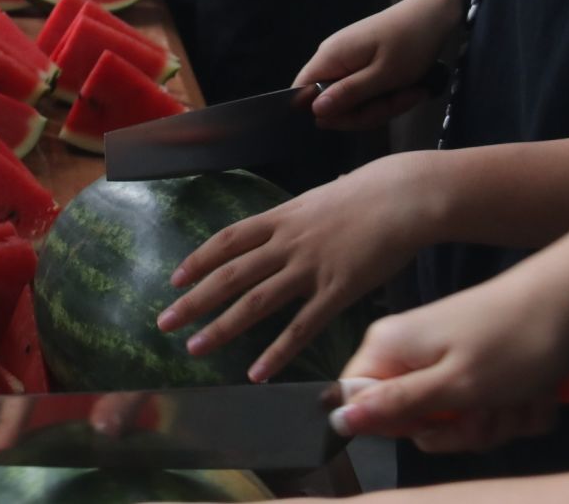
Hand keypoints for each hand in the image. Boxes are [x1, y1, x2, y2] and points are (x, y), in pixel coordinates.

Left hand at [159, 152, 438, 381]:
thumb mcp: (319, 199)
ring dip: (222, 328)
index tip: (175, 280)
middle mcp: (286, 243)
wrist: (404, 196)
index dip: (198, 261)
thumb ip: (298, 218)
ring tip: (195, 349)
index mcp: (280, 217)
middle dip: (194, 301)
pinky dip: (276, 352)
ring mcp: (309, 268)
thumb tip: (289, 221)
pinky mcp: (338, 291)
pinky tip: (257, 373)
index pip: (227, 241)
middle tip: (164, 323)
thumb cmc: (367, 194)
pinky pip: (301, 328)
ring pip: (255, 302)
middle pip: (229, 275)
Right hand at [297, 0, 447, 129]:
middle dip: (365, 112)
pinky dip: (385, 97)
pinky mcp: (362, 63)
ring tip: (410, 93)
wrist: (432, 16)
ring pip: (352, 100)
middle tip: (396, 104)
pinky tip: (407, 90)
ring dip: (382, 106)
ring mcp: (347, 61)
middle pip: (331, 101)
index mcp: (331, 57)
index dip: (322, 112)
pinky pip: (364, 91)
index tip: (353, 118)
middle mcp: (333, 58)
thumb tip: (315, 110)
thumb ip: (348, 94)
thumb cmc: (410, 43)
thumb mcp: (383, 75)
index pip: (302, 91)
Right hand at [332, 264, 568, 452]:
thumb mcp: (454, 386)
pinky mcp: (480, 366)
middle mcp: (411, 352)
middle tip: (488, 411)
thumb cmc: (513, 341)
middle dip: (461, 429)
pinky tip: (536, 390)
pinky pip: (490, 410)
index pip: (357, 402)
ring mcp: (447, 359)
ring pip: (459, 420)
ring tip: (520, 396)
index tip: (434, 421)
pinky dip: (517, 409)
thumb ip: (394, 406)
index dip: (393, 425)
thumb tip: (338, 419)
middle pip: (415, 421)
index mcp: (390, 348)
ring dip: (497, 420)